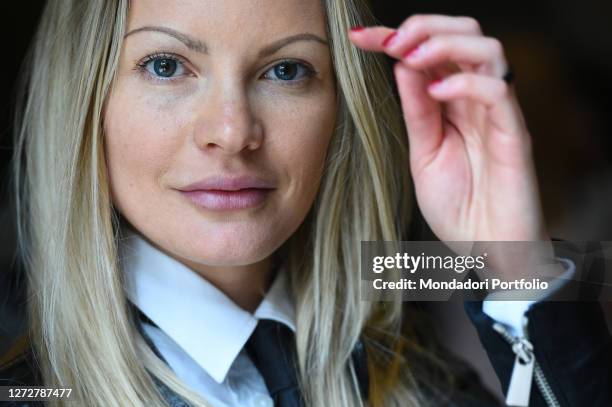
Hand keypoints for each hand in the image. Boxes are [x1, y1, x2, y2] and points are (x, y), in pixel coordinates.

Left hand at [349, 15, 549, 243]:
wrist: (488, 250)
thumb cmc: (459, 205)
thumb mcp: (424, 153)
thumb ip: (417, 112)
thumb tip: (402, 66)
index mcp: (455, 102)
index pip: (432, 51)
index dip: (396, 36)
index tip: (360, 38)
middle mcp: (478, 100)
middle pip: (467, 32)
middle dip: (425, 26)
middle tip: (390, 42)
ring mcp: (498, 115)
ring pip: (488, 50)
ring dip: (445, 43)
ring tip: (412, 57)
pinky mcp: (515, 136)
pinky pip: (498, 93)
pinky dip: (466, 83)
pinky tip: (436, 92)